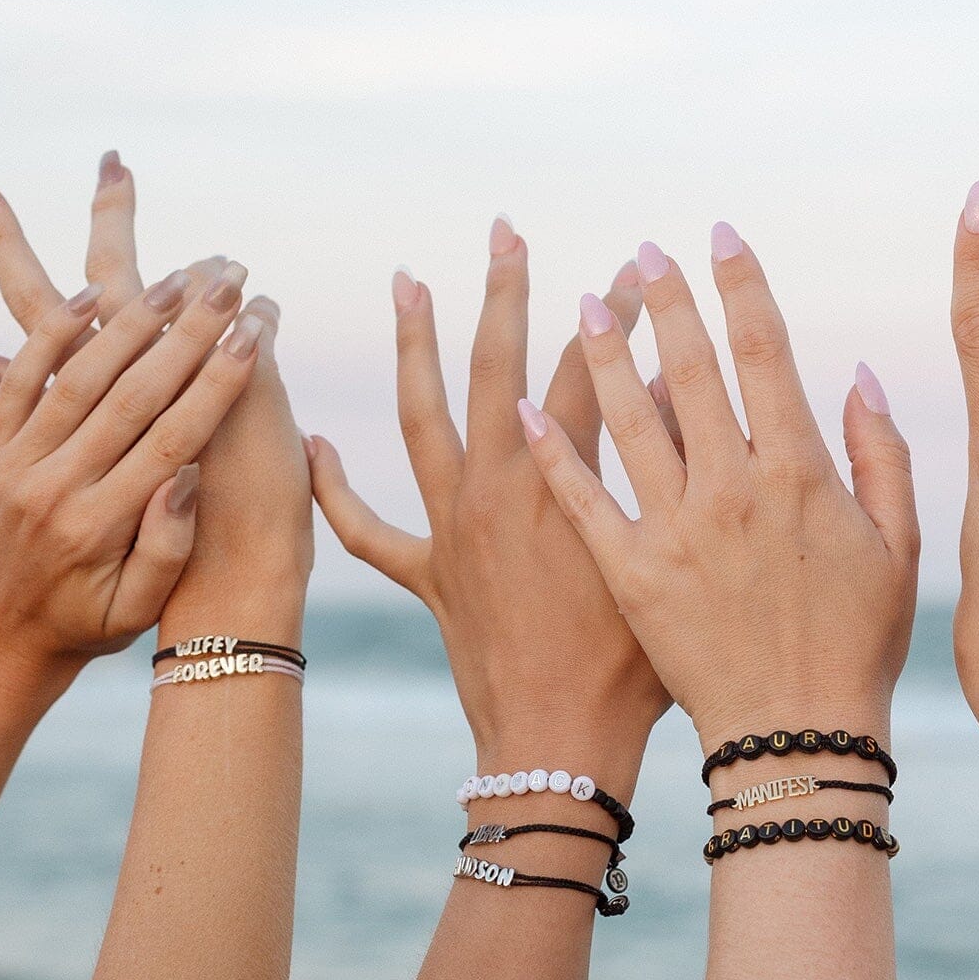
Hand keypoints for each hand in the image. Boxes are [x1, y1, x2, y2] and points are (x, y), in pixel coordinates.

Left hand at [0, 155, 312, 644]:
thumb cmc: (85, 625)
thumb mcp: (136, 608)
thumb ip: (167, 549)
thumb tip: (189, 479)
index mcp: (99, 527)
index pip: (172, 439)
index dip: (216, 383)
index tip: (253, 336)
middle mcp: (54, 487)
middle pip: (132, 394)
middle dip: (186, 334)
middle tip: (226, 285)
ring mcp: (14, 464)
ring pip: (79, 376)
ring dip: (130, 322)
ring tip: (178, 279)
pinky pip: (21, 380)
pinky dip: (54, 334)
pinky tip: (92, 294)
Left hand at [307, 218, 669, 766]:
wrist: (560, 749)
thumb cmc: (632, 671)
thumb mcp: (659, 558)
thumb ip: (661, 468)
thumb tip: (664, 382)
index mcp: (558, 484)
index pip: (588, 368)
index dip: (616, 311)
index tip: (636, 263)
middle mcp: (494, 492)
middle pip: (491, 369)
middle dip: (501, 293)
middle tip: (502, 230)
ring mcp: (452, 533)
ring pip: (420, 422)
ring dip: (412, 348)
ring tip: (406, 281)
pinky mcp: (428, 580)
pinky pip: (368, 532)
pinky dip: (338, 490)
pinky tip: (314, 448)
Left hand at [522, 227, 918, 748]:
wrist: (795, 738)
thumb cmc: (855, 645)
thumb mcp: (899, 547)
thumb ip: (883, 454)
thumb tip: (855, 373)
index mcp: (799, 473)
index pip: (764, 353)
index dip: (740, 287)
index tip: (719, 237)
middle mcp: (730, 489)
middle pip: (688, 370)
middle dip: (665, 300)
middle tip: (642, 248)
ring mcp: (673, 531)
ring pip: (626, 420)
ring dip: (600, 354)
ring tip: (580, 302)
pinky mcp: (629, 575)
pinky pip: (583, 499)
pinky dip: (551, 451)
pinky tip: (522, 408)